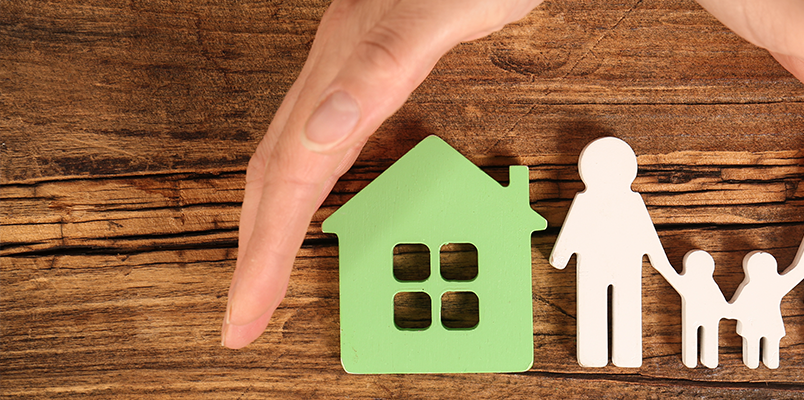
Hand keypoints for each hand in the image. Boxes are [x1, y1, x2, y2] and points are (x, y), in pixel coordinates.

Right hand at [222, 0, 542, 348]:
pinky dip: (310, 189)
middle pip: (277, 174)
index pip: (292, 175)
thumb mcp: (443, 9)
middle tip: (241, 319)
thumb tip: (318, 131)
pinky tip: (313, 203)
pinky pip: (325, 143)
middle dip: (255, 252)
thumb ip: (382, 62)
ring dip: (274, 225)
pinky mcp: (374, 66)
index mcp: (350, 63)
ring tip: (262, 276)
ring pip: (293, 159)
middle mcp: (340, 67)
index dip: (266, 249)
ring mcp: (352, 66)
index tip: (246, 312)